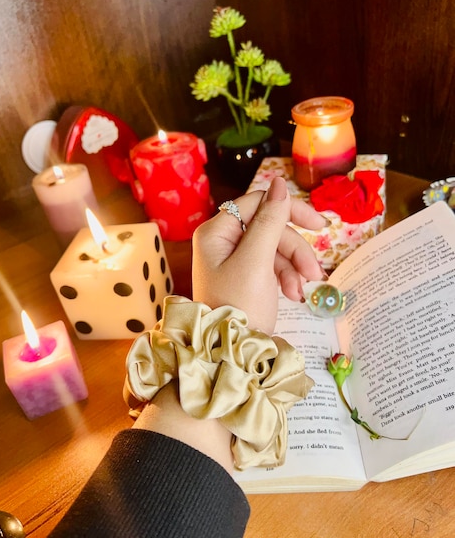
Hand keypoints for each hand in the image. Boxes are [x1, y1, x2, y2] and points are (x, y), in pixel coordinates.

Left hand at [192, 176, 327, 333]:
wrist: (232, 353)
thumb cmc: (239, 306)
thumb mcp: (256, 261)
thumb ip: (269, 221)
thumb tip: (280, 184)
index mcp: (217, 232)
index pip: (258, 203)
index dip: (289, 210)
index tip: (319, 225)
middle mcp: (222, 241)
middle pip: (270, 228)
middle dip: (294, 250)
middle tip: (315, 272)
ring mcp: (233, 259)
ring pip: (275, 248)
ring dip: (294, 267)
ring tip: (303, 291)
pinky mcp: (245, 276)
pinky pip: (272, 266)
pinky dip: (286, 278)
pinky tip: (294, 295)